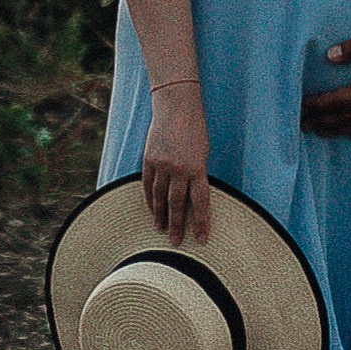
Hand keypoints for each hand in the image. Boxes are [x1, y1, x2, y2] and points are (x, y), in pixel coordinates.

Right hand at [141, 78, 211, 244]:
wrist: (176, 106)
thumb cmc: (195, 130)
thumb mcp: (203, 154)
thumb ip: (197, 176)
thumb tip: (192, 200)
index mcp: (197, 168)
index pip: (200, 203)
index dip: (201, 223)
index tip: (201, 240)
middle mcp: (179, 169)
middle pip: (177, 205)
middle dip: (177, 225)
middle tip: (176, 242)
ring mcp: (162, 164)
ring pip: (159, 197)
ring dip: (160, 215)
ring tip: (161, 229)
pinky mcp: (149, 159)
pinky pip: (147, 184)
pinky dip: (149, 199)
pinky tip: (151, 210)